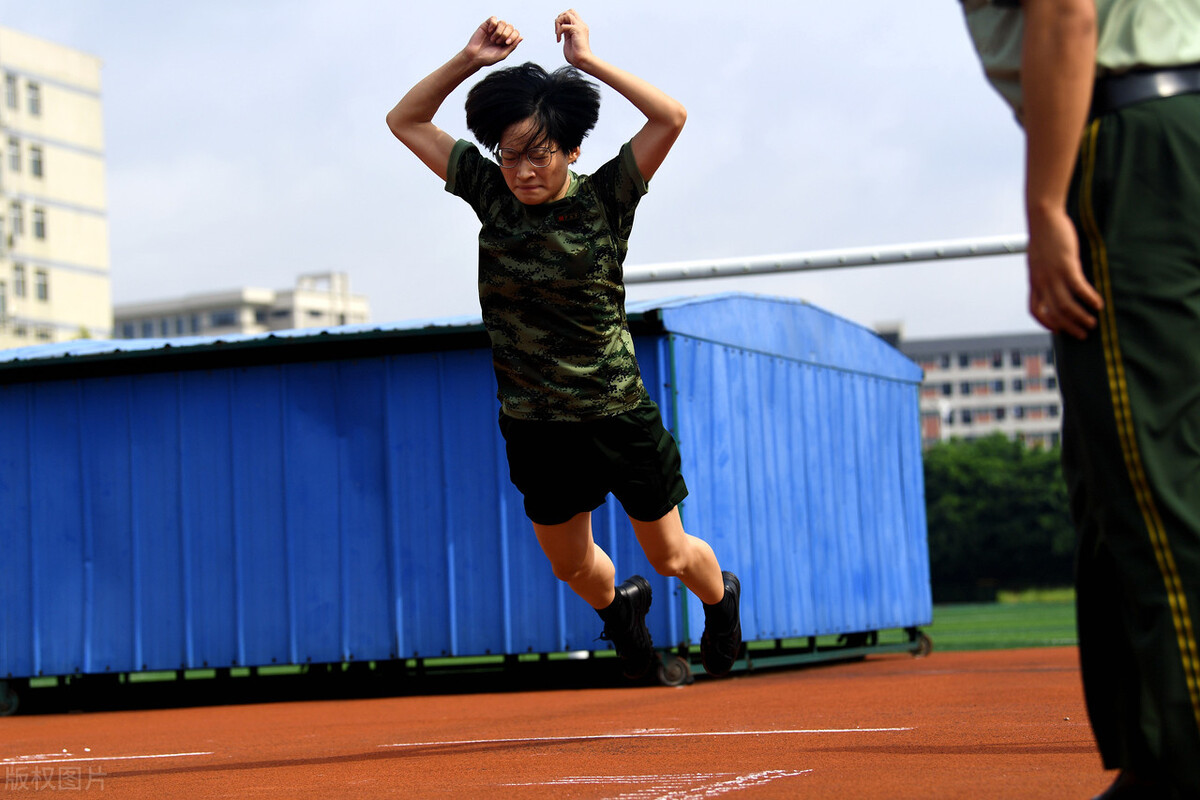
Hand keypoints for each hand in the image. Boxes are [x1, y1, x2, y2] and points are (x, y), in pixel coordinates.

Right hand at [464, 16, 521, 67]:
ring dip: (499, 31)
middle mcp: (501, 33)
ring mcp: (494, 29)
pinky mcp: (486, 25)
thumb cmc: (488, 58)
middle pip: (510, 26)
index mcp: (507, 40)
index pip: (516, 32)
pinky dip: (493, 24)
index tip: (506, 43)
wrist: (474, 57)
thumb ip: (512, 46)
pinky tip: (489, 31)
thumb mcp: (502, 54)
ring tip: (493, 39)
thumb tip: (521, 37)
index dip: (513, 36)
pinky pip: (494, 18)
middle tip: (498, 42)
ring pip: (503, 22)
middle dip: (505, 34)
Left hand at [555, 9, 592, 67]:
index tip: (559, 32)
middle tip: (558, 30)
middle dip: (560, 18)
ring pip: (566, 14)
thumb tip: (560, 28)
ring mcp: (580, 27)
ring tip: (557, 34)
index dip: (562, 20)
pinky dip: (559, 31)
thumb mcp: (569, 41)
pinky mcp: (577, 30)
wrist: (582, 61)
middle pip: (569, 11)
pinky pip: (564, 25)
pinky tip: (559, 40)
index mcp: (580, 27)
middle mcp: (581, 25)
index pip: (571, 15)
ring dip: (558, 23)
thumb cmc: (576, 55)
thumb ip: (566, 33)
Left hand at [1026, 205, 1103, 338]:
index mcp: (1034, 282)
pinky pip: (1078, 288)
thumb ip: (1044, 273)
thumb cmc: (1044, 236)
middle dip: (1069, 327)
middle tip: (1083, 334)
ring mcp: (1053, 274)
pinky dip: (1089, 299)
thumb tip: (1053, 280)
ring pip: (1065, 305)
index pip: (1035, 310)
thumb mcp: (1039, 260)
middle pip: (1053, 313)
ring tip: (1092, 323)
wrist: (1043, 218)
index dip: (1046, 323)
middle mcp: (1041, 282)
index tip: (1058, 330)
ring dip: (1080, 317)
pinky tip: (1099, 304)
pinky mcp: (1066, 265)